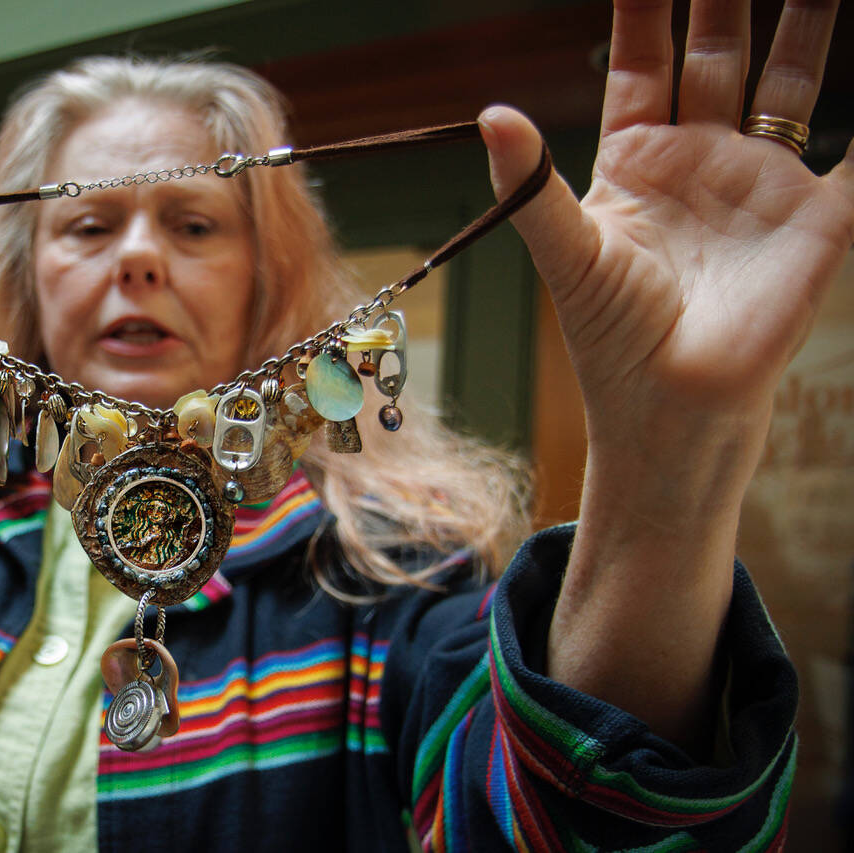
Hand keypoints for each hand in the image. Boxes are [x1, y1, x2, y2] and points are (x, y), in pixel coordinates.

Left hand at [480, 0, 852, 744]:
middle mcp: (700, 158)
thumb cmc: (613, 341)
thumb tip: (489, 114)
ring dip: (806, 22)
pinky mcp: (816, 213)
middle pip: (720, 51)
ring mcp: (761, 181)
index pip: (644, 60)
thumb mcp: (568, 253)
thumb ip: (531, 184)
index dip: (647, 7)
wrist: (673, 411)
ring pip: (790, 78)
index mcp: (636, 159)